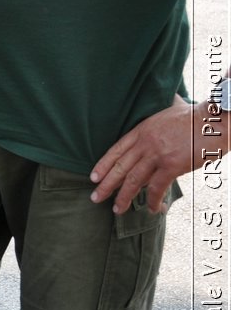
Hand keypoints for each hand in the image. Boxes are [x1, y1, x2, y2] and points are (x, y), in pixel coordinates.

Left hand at [89, 98, 203, 214]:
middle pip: (119, 167)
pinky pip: (157, 188)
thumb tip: (165, 99)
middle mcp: (145, 143)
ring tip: (118, 210)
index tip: (93, 178)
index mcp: (143, 130)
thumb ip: (161, 111)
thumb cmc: (197, 115)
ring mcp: (157, 154)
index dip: (103, 165)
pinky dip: (154, 200)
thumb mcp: (170, 108)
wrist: (216, 119)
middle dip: (106, 186)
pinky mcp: (172, 165)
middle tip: (95, 198)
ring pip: (133, 180)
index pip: (116, 150)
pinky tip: (153, 209)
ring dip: (124, 197)